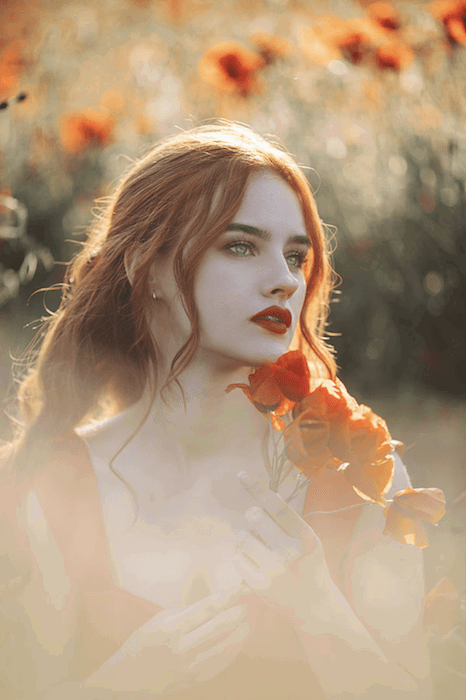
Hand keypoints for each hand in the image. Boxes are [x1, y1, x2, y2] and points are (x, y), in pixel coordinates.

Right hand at [82, 583, 252, 693]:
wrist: (127, 679)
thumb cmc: (142, 643)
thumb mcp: (159, 620)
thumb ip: (185, 613)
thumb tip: (211, 605)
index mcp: (171, 627)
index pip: (206, 608)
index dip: (226, 597)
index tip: (238, 589)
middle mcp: (181, 647)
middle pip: (218, 627)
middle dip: (235, 614)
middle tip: (245, 604)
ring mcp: (188, 666)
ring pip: (223, 648)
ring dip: (238, 634)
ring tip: (246, 624)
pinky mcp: (193, 680)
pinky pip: (218, 666)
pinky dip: (230, 653)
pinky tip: (237, 644)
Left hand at [233, 472, 336, 626]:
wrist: (316, 607)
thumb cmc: (308, 565)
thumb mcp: (308, 540)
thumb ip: (288, 520)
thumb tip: (264, 495)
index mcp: (305, 536)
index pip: (276, 505)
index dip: (256, 488)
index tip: (241, 474)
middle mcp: (291, 552)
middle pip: (255, 517)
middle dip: (252, 516)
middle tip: (258, 523)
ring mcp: (275, 570)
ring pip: (243, 537)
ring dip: (245, 536)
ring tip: (256, 544)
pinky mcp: (260, 586)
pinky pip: (237, 558)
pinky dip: (241, 556)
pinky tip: (253, 562)